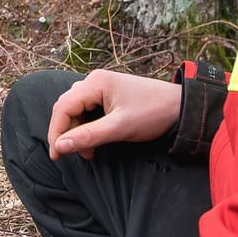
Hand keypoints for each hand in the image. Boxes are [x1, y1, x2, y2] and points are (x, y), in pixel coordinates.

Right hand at [45, 70, 180, 160]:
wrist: (181, 106)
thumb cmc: (153, 113)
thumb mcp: (120, 128)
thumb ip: (88, 136)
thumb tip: (59, 146)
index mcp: (95, 83)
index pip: (63, 108)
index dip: (56, 132)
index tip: (57, 155)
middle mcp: (94, 80)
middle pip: (67, 108)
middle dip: (67, 133)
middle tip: (74, 154)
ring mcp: (101, 86)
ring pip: (77, 110)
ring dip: (78, 131)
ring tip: (89, 150)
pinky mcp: (109, 94)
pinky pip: (88, 109)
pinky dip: (88, 126)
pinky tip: (95, 140)